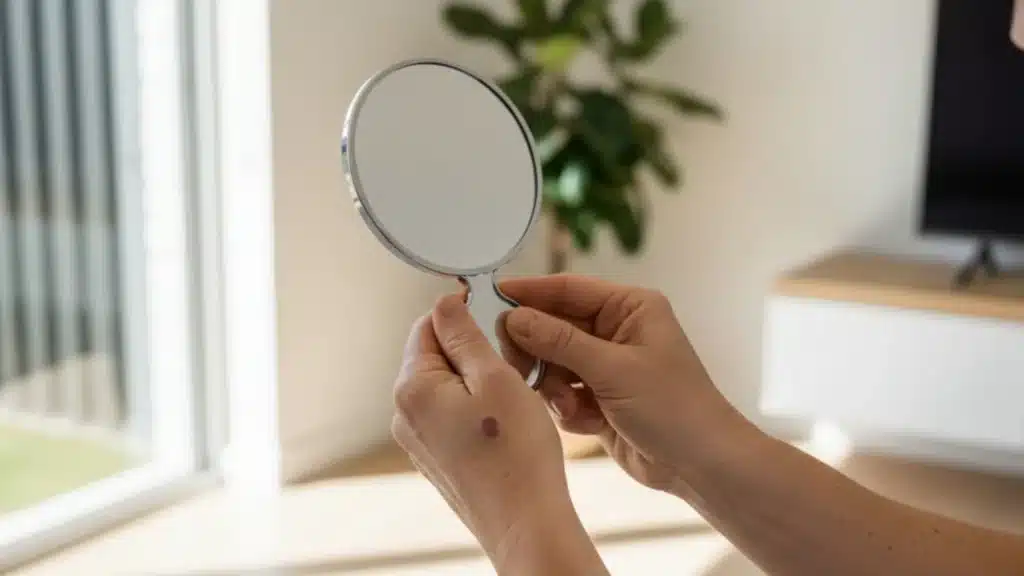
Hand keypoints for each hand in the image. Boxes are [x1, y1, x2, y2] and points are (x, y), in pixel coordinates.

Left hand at [391, 294, 606, 573]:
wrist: (525, 524)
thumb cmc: (517, 456)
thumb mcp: (497, 379)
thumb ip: (466, 337)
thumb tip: (445, 304)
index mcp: (413, 388)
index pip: (427, 326)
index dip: (461, 313)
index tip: (493, 314)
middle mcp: (404, 414)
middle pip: (434, 356)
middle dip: (470, 349)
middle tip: (511, 360)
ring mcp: (417, 440)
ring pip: (444, 386)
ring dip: (476, 378)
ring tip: (512, 393)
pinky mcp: (435, 458)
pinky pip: (449, 415)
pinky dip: (474, 407)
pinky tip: (504, 421)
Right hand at [499, 275, 754, 494]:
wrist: (700, 465)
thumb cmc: (671, 407)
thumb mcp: (613, 369)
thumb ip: (560, 342)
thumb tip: (514, 318)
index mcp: (630, 308)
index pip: (568, 290)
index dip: (530, 292)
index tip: (492, 295)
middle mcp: (616, 331)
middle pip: (554, 327)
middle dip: (539, 351)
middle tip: (521, 368)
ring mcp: (607, 365)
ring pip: (553, 363)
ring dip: (555, 386)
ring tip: (571, 405)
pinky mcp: (600, 398)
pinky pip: (562, 393)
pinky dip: (568, 408)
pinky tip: (587, 422)